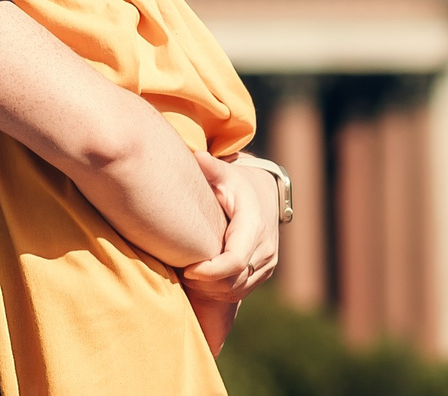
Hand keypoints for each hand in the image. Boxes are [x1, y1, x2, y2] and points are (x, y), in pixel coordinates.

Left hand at [180, 152, 280, 303]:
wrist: (265, 195)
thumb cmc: (236, 184)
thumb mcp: (225, 173)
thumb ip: (211, 168)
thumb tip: (198, 155)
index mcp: (254, 226)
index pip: (236, 260)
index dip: (211, 271)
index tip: (187, 270)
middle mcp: (265, 249)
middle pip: (234, 280)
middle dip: (205, 283)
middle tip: (180, 272)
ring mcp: (267, 263)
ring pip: (237, 290)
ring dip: (210, 289)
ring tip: (187, 275)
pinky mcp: (263, 272)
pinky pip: (240, 291)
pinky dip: (219, 291)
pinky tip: (200, 279)